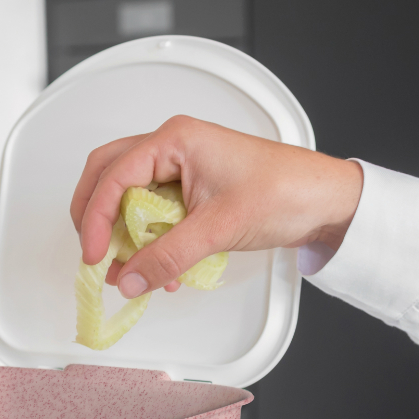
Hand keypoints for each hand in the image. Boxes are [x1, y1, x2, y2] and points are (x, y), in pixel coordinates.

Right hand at [70, 116, 362, 297]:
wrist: (325, 201)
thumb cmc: (284, 192)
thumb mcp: (218, 228)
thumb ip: (168, 255)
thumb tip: (130, 279)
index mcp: (174, 140)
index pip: (112, 176)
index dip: (95, 219)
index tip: (94, 256)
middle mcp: (171, 148)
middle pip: (107, 176)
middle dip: (95, 218)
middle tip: (94, 255)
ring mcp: (180, 168)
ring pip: (127, 197)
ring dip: (122, 235)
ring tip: (130, 272)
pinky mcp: (191, 191)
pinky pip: (152, 214)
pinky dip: (147, 241)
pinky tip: (159, 268)